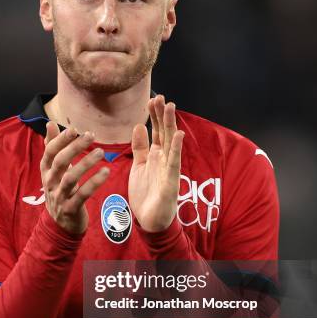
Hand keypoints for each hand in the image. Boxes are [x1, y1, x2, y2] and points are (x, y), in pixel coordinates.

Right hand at [40, 122, 109, 233]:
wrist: (60, 225)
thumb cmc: (60, 191)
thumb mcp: (54, 170)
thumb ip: (52, 147)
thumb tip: (50, 124)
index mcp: (46, 171)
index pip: (49, 152)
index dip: (60, 140)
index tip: (74, 129)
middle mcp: (50, 183)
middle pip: (59, 162)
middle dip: (74, 147)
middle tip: (91, 135)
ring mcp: (59, 197)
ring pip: (70, 178)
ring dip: (85, 163)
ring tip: (101, 152)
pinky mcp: (70, 209)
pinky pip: (82, 195)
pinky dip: (94, 183)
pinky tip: (106, 172)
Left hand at [129, 95, 183, 231]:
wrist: (149, 220)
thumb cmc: (146, 194)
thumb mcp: (139, 166)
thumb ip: (140, 147)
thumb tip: (139, 126)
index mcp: (156, 156)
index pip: (157, 131)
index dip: (154, 116)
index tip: (152, 99)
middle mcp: (164, 159)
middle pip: (164, 132)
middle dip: (162, 115)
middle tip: (161, 97)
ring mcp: (169, 169)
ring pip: (171, 143)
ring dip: (170, 124)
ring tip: (171, 107)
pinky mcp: (171, 181)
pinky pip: (174, 162)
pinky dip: (176, 148)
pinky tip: (178, 134)